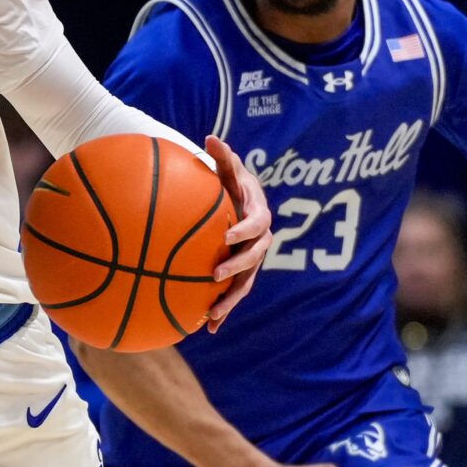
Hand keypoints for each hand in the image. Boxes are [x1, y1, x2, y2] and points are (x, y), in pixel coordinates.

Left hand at [204, 133, 270, 330]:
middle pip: (254, 259)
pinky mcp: (243, 273)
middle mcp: (260, 241)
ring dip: (231, 300)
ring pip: (246, 283)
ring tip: (213, 316)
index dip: (244, 232)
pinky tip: (205, 329)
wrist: (239, 202)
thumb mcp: (228, 169)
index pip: (256, 226)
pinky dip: (223, 310)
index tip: (227, 238)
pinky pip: (235, 293)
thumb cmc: (231, 182)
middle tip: (216, 276)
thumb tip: (212, 138)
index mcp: (259, 216)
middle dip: (237, 269)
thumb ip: (223, 157)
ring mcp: (252, 260)